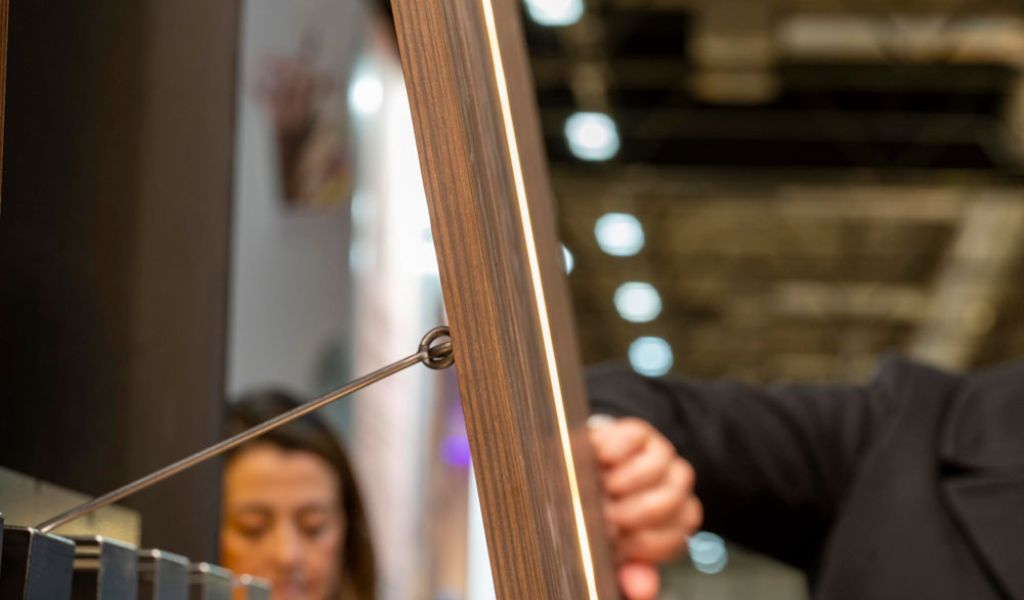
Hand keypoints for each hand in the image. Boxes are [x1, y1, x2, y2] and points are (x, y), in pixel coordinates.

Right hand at [589, 417, 702, 599]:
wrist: (580, 470)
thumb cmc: (598, 513)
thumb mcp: (611, 546)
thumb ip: (630, 568)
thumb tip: (642, 589)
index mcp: (675, 520)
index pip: (672, 538)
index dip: (639, 544)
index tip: (612, 541)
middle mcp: (674, 485)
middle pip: (668, 501)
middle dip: (630, 514)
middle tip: (603, 516)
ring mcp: (661, 455)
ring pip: (656, 468)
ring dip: (621, 482)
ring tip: (599, 488)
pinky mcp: (639, 431)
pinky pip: (633, 438)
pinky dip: (612, 451)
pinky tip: (595, 460)